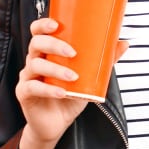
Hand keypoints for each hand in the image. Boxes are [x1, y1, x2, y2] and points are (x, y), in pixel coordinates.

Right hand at [15, 18, 128, 147]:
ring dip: (56, 69)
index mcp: (47, 52)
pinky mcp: (24, 94)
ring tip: (73, 77)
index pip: (38, 32)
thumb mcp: (89, 77)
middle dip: (54, 45)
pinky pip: (33, 87)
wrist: (57, 124)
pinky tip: (62, 93)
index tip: (56, 24)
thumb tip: (123, 43)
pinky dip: (49, 89)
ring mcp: (28, 77)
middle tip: (73, 53)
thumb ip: (104, 60)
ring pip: (35, 65)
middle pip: (36, 44)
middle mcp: (34, 61)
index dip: (43, 25)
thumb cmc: (70, 95)